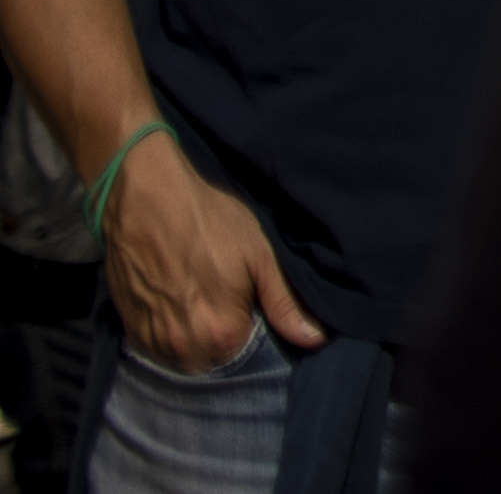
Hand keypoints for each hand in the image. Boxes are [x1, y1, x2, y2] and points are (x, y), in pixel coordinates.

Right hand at [101, 134, 314, 369]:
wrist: (148, 200)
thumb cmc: (211, 222)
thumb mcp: (260, 257)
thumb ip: (285, 304)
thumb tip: (316, 339)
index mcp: (220, 333)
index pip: (244, 351)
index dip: (247, 324)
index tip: (244, 298)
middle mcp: (182, 347)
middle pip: (210, 358)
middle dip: (218, 335)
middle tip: (219, 296)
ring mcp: (150, 340)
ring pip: (180, 356)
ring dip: (190, 336)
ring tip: (194, 295)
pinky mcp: (127, 327)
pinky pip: (153, 346)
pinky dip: (165, 331)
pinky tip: (172, 298)